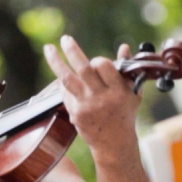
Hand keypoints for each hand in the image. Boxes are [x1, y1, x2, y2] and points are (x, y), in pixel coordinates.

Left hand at [43, 35, 140, 158]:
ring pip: (67, 79)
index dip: (99, 60)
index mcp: (118, 91)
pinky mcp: (75, 113)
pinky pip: (67, 92)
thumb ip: (128, 69)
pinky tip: (65, 77)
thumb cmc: (125, 113)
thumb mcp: (133, 92)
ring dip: (56, 61)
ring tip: (48, 48)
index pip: (104, 66)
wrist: (114, 143)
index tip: (98, 62)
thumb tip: (124, 47)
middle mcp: (101, 98)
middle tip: (65, 38)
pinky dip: (66, 83)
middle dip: (72, 50)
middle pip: (83, 68)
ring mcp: (86, 106)